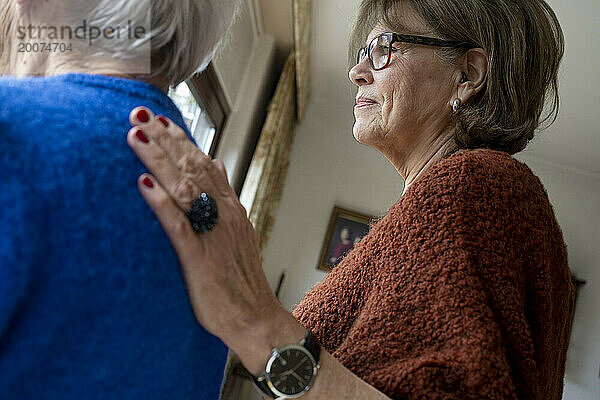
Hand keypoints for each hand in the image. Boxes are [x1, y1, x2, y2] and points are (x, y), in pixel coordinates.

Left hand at [126, 107, 392, 398]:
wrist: (256, 317)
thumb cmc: (241, 279)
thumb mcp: (238, 231)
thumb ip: (226, 197)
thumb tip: (218, 164)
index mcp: (230, 208)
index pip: (204, 164)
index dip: (181, 140)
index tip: (161, 117)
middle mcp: (223, 214)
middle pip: (192, 168)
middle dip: (165, 139)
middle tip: (139, 112)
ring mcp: (212, 234)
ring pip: (184, 189)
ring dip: (160, 160)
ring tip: (137, 135)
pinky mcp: (200, 258)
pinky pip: (178, 227)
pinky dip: (161, 204)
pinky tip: (143, 185)